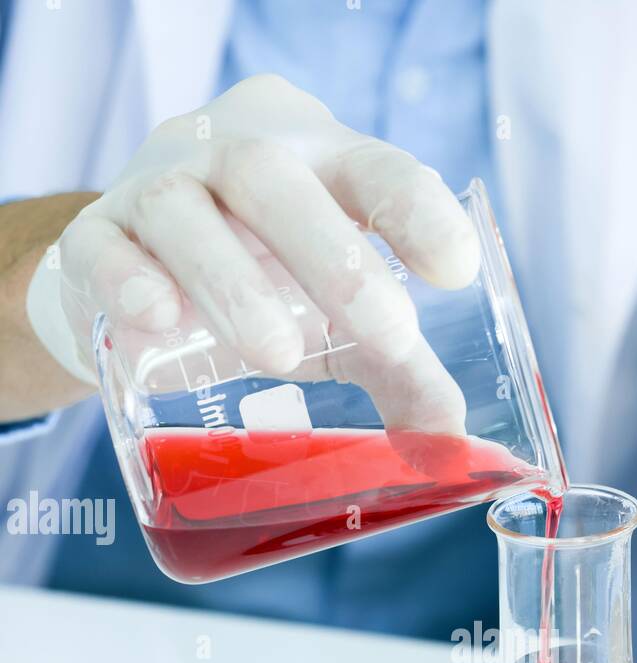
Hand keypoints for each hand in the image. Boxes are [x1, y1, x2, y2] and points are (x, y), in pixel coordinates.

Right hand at [27, 74, 477, 431]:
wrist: (139, 269)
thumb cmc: (263, 280)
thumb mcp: (339, 321)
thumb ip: (397, 371)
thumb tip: (448, 446)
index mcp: (319, 167)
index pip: (374, 168)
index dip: (416, 212)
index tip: (457, 270)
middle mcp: (236, 157)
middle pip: (275, 179)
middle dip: (334, 259)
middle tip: (390, 334)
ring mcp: (158, 190)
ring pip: (183, 211)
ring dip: (235, 283)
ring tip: (278, 356)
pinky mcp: (95, 238)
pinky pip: (100, 248)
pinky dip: (127, 281)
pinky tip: (159, 319)